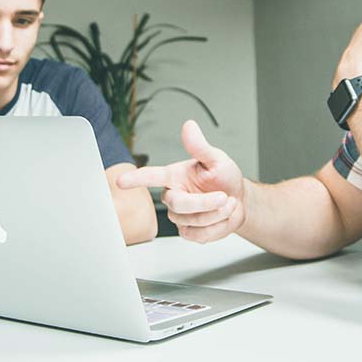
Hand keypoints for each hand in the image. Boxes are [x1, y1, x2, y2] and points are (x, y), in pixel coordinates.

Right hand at [117, 120, 244, 242]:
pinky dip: (217, 227)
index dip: (136, 179)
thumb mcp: (216, 159)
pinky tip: (222, 217)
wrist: (240, 201)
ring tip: (226, 202)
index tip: (121, 181)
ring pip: (192, 221)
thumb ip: (200, 147)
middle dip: (205, 203)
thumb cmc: (224, 178)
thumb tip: (189, 126)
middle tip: (224, 196)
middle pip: (178, 204)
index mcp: (175, 176)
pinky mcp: (188, 232)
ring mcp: (179, 216)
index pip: (151, 176)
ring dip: (217, 213)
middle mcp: (174, 195)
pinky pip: (199, 235)